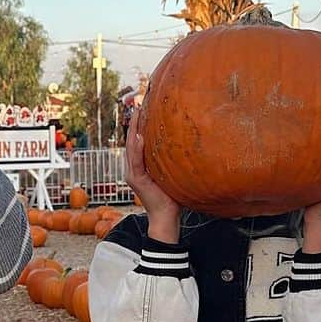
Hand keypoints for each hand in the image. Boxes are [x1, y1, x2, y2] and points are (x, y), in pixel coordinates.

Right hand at [125, 107, 180, 240]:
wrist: (166, 217)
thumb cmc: (173, 198)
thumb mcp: (173, 175)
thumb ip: (174, 162)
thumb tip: (189, 147)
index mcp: (141, 167)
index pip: (138, 142)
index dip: (139, 125)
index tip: (142, 108)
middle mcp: (133, 169)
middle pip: (132, 141)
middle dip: (134, 122)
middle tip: (137, 104)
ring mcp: (133, 174)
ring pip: (131, 147)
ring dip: (133, 130)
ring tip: (136, 114)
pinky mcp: (136, 180)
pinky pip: (136, 161)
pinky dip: (137, 148)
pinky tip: (140, 136)